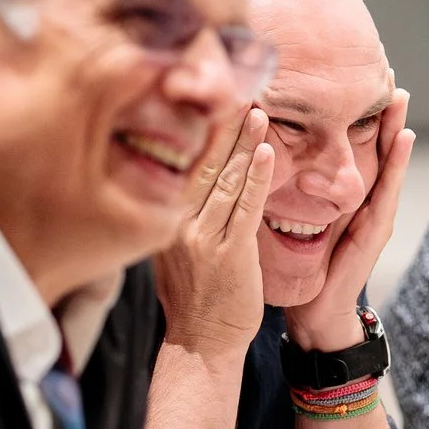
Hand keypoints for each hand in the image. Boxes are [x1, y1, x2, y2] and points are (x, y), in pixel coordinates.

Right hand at [154, 109, 273, 356]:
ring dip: (244, 142)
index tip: (211, 96)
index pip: (180, 163)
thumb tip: (181, 173)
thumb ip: (176, 211)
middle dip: (220, 124)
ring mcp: (203, 238)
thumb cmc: (192, 295)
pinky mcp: (231, 254)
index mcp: (161, 217)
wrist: (201, 342)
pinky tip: (267, 152)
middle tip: (236, 86)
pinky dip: (257, 178)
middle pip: (201, 163)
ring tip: (258, 109)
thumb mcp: (171, 246)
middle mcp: (176, 223)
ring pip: (224, 180)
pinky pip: (245, 208)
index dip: (198, 128)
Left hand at [283, 88, 415, 351]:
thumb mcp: (302, 219)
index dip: (362, 119)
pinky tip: (404, 139)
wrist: (318, 310)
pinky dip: (396, 164)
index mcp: (348, 198)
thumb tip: (274, 158)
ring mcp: (376, 215)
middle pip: (379, 151)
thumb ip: (300, 193)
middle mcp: (367, 202)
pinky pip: (387, 190)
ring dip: (398, 130)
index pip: (357, 151)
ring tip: (402, 99)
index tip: (364, 82)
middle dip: (386, 115)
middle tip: (392, 76)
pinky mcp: (376, 230)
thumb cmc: (309, 267)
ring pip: (390, 164)